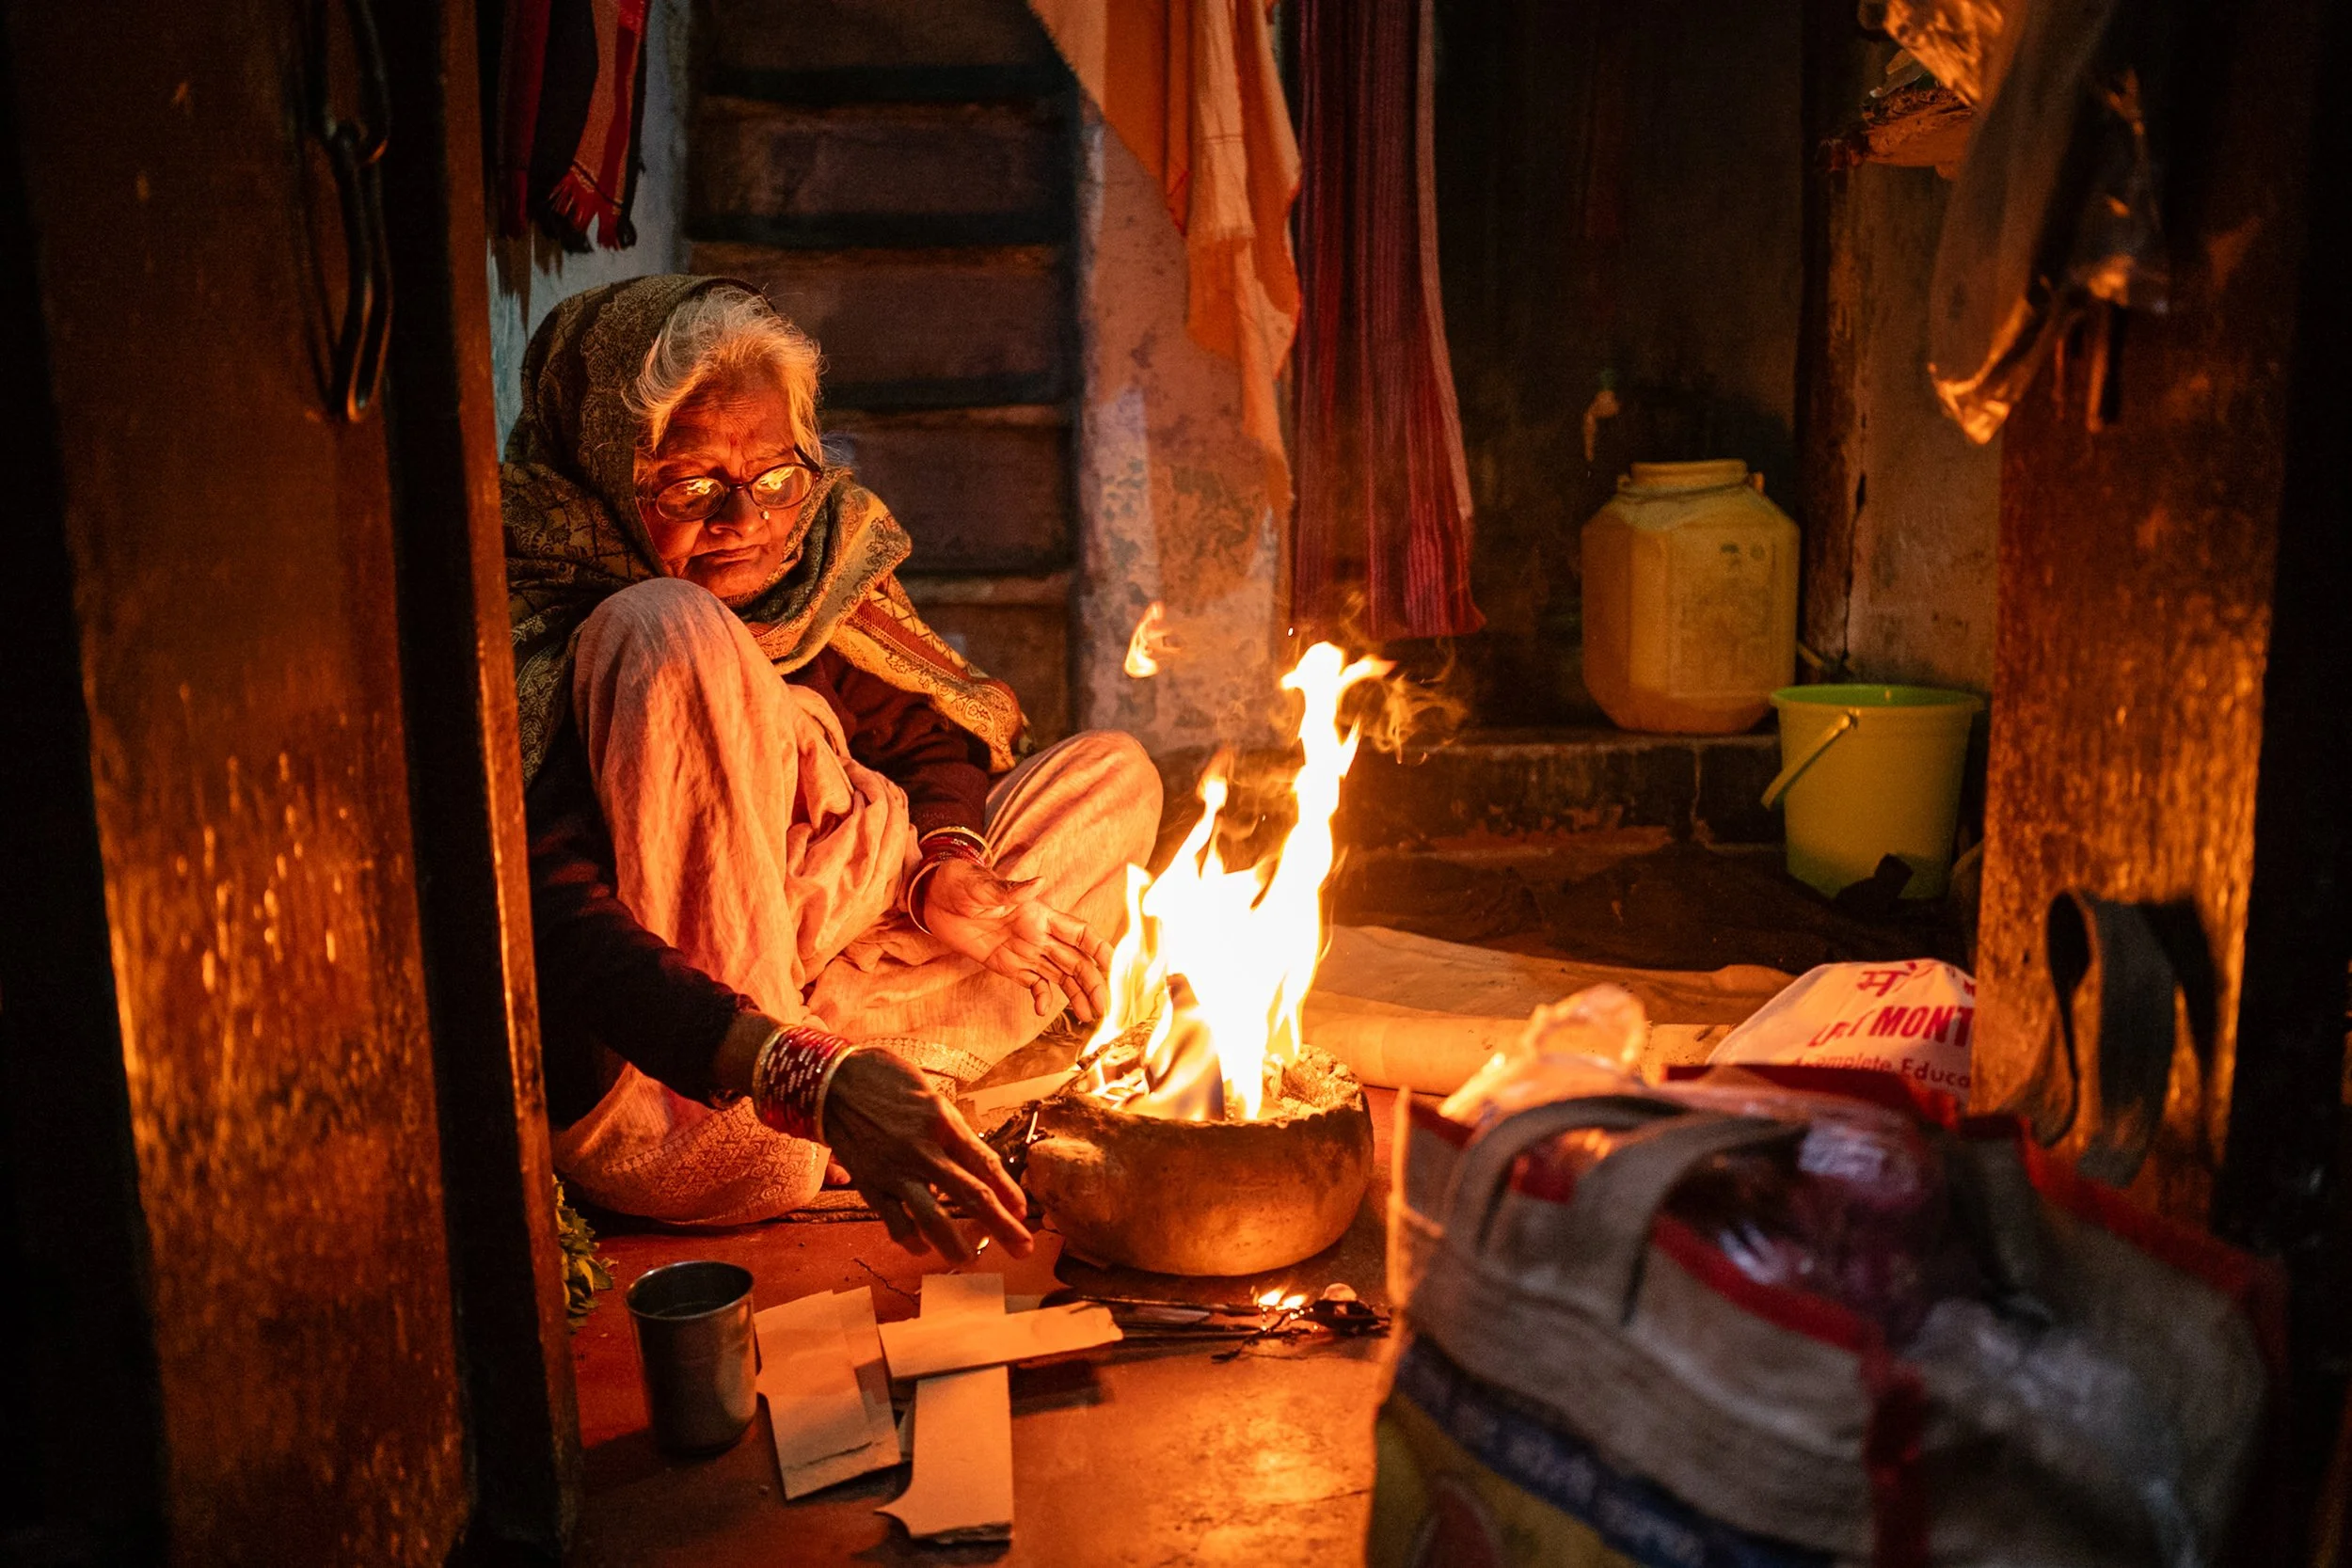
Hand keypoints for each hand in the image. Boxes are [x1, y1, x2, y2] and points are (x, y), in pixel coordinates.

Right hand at [822, 1048, 1033, 1261]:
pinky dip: (910, 1240)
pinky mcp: (870, 1185)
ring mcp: (895, 1171)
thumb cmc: (885, 1079)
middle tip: (1023, 1248)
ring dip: (955, 1244)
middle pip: (971, 1196)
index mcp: (942, 1122)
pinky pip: (895, 1222)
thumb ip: (952, 1129)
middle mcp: (922, 1150)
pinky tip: (921, 1247)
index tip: (1023, 1211)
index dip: (1008, 1190)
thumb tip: (977, 1161)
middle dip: (1002, 1226)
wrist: (831, 1081)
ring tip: (968, 1259)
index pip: (984, 1164)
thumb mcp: (929, 1094)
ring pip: (933, 1219)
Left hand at [921, 857, 1111, 1020]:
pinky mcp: (1007, 965)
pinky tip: (1042, 1011)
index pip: (1079, 932)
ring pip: (1059, 976)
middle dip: (1092, 982)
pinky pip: (1032, 983)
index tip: (1112, 966)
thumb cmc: (959, 884)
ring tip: (1087, 1016)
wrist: (933, 898)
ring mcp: (1024, 952)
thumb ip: (1010, 890)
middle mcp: (1038, 935)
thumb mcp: (981, 886)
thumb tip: (1039, 883)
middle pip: (1075, 961)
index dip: (1098, 947)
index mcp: (1039, 914)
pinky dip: (1041, 997)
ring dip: (1075, 995)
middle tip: (1102, 1007)